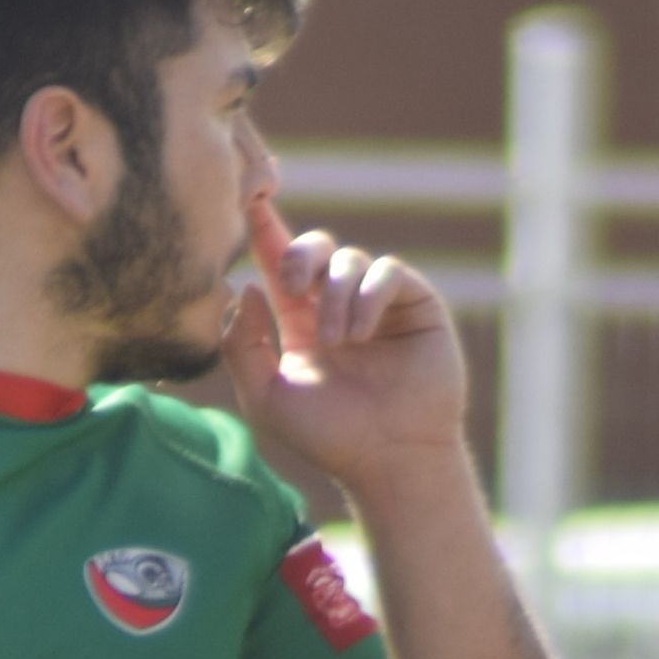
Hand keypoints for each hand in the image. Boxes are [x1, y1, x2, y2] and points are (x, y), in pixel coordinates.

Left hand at [218, 190, 471, 497]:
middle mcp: (338, 305)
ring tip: (337, 342)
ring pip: (349, 259)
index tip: (249, 198)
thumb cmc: (328, 436)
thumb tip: (245, 287)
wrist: (389, 459)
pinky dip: (368, 296)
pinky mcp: (416, 304)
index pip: (278, 263)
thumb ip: (241, 344)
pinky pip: (388, 273)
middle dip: (297, 254)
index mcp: (300, 321)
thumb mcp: (265, 396)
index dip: (265, 228)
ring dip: (335, 296)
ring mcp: (379, 303)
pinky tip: (360, 334)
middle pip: (314, 247)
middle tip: (291, 286)